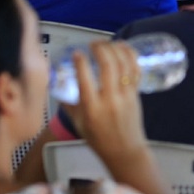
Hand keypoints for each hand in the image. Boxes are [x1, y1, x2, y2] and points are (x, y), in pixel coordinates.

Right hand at [63, 41, 150, 175]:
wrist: (124, 150)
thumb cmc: (98, 138)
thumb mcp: (77, 123)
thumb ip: (68, 103)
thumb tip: (58, 85)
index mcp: (92, 109)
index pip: (85, 80)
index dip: (81, 62)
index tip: (77, 53)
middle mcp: (110, 100)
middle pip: (108, 67)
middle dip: (100, 49)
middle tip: (92, 43)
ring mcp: (125, 96)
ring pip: (123, 66)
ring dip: (115, 49)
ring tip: (106, 42)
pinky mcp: (136, 94)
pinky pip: (135, 71)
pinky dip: (130, 56)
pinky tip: (123, 46)